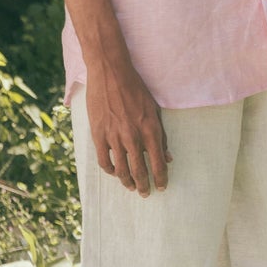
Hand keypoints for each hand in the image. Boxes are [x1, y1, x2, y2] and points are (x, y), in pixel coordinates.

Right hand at [85, 53, 170, 194]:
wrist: (111, 72)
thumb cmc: (135, 89)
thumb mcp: (154, 109)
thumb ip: (161, 135)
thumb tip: (168, 157)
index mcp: (150, 129)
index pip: (158, 163)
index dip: (161, 179)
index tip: (161, 187)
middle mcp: (133, 136)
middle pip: (140, 171)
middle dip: (144, 186)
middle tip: (145, 193)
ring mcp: (114, 136)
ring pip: (121, 170)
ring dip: (128, 182)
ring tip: (131, 187)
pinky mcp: (98, 134)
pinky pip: (104, 160)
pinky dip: (110, 170)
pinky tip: (115, 172)